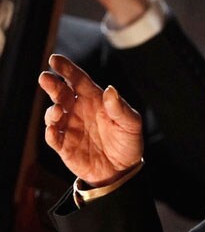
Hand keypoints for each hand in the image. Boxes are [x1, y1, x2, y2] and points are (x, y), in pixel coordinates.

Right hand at [40, 54, 143, 185]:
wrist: (122, 171)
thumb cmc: (127, 143)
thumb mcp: (131, 125)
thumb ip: (121, 109)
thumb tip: (110, 90)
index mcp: (94, 100)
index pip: (78, 80)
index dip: (67, 69)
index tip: (55, 60)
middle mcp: (78, 110)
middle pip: (61, 93)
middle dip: (52, 84)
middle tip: (45, 78)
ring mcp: (69, 127)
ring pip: (53, 114)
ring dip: (51, 110)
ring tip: (57, 110)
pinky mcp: (64, 146)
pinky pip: (53, 137)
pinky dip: (50, 132)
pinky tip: (53, 128)